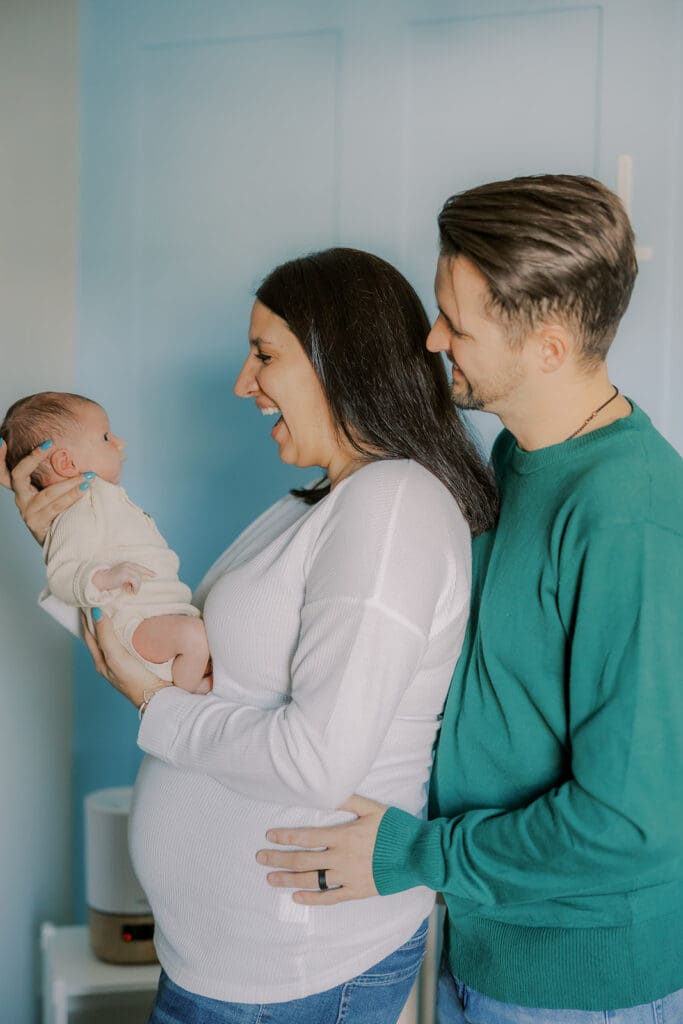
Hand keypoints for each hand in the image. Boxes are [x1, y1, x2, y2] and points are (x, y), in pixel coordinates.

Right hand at [1, 441, 90, 543]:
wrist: (65, 544)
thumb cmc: (66, 511)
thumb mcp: (60, 491)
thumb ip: (64, 473)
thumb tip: (102, 447)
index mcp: (24, 489)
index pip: (4, 472)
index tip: (2, 440)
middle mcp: (22, 499)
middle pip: (18, 475)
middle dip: (32, 457)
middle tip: (48, 443)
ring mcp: (28, 512)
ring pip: (47, 493)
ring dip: (69, 483)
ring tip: (88, 476)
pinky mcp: (36, 523)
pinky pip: (57, 507)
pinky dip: (72, 497)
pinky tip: (85, 489)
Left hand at [81, 609, 169, 707]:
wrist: (158, 694)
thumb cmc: (134, 679)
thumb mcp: (115, 656)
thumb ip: (105, 635)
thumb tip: (97, 613)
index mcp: (101, 661)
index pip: (89, 634)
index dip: (86, 618)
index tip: (87, 601)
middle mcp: (111, 659)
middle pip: (101, 634)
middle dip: (99, 618)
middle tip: (101, 599)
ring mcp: (125, 658)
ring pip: (116, 635)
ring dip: (115, 621)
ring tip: (116, 605)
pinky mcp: (139, 656)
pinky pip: (130, 638)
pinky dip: (128, 627)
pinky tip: (134, 620)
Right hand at [92, 561, 155, 594]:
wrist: (101, 579)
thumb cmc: (111, 581)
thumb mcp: (122, 578)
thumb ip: (130, 578)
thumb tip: (136, 585)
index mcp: (128, 564)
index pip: (141, 568)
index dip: (148, 571)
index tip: (155, 575)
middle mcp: (129, 564)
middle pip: (140, 574)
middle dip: (138, 584)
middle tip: (132, 590)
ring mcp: (127, 568)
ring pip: (139, 579)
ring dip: (135, 587)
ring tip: (128, 590)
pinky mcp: (125, 573)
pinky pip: (136, 582)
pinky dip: (134, 588)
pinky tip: (129, 590)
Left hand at [256, 794, 386, 904]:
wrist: (418, 854)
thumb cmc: (395, 828)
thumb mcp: (372, 808)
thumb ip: (349, 800)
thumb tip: (328, 791)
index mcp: (343, 836)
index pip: (307, 837)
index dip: (286, 837)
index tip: (269, 836)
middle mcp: (341, 858)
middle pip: (303, 860)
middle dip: (279, 859)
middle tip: (260, 858)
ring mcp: (348, 876)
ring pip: (312, 879)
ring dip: (288, 879)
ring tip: (271, 878)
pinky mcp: (357, 891)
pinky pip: (330, 897)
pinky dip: (312, 898)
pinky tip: (297, 897)